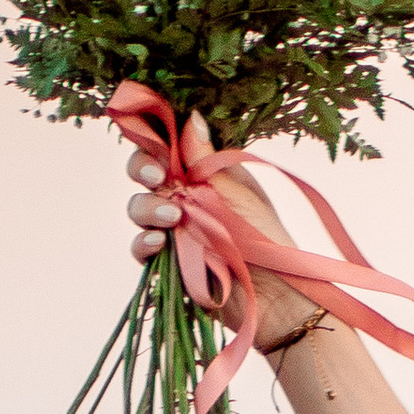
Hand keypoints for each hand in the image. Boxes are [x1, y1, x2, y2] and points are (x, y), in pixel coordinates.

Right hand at [126, 113, 320, 348]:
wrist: (274, 297)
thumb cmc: (265, 240)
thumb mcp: (235, 190)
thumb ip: (205, 157)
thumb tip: (190, 115)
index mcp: (204, 171)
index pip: (167, 144)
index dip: (153, 137)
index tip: (155, 140)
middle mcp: (187, 196)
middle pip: (145, 171)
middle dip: (143, 169)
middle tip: (157, 177)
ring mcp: (176, 229)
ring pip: (140, 207)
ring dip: (147, 208)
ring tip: (172, 219)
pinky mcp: (170, 262)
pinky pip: (143, 248)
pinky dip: (143, 244)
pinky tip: (157, 244)